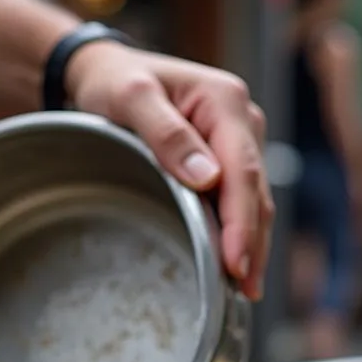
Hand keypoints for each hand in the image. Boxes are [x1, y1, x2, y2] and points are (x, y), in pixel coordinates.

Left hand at [65, 42, 272, 299]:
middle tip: (247, 288)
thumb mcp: (131, 98)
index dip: (242, 222)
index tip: (235, 262)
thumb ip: (168, 135)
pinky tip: (237, 262)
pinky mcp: (229, 157)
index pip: (243, 171)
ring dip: (253, 243)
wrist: (105, 73)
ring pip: (255, 200)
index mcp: (224, 101)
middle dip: (253, 242)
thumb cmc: (115, 82)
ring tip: (247, 287)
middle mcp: (241, 120)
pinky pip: (241, 199)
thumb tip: (207, 178)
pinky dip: (242, 232)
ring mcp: (238, 140)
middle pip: (256, 191)